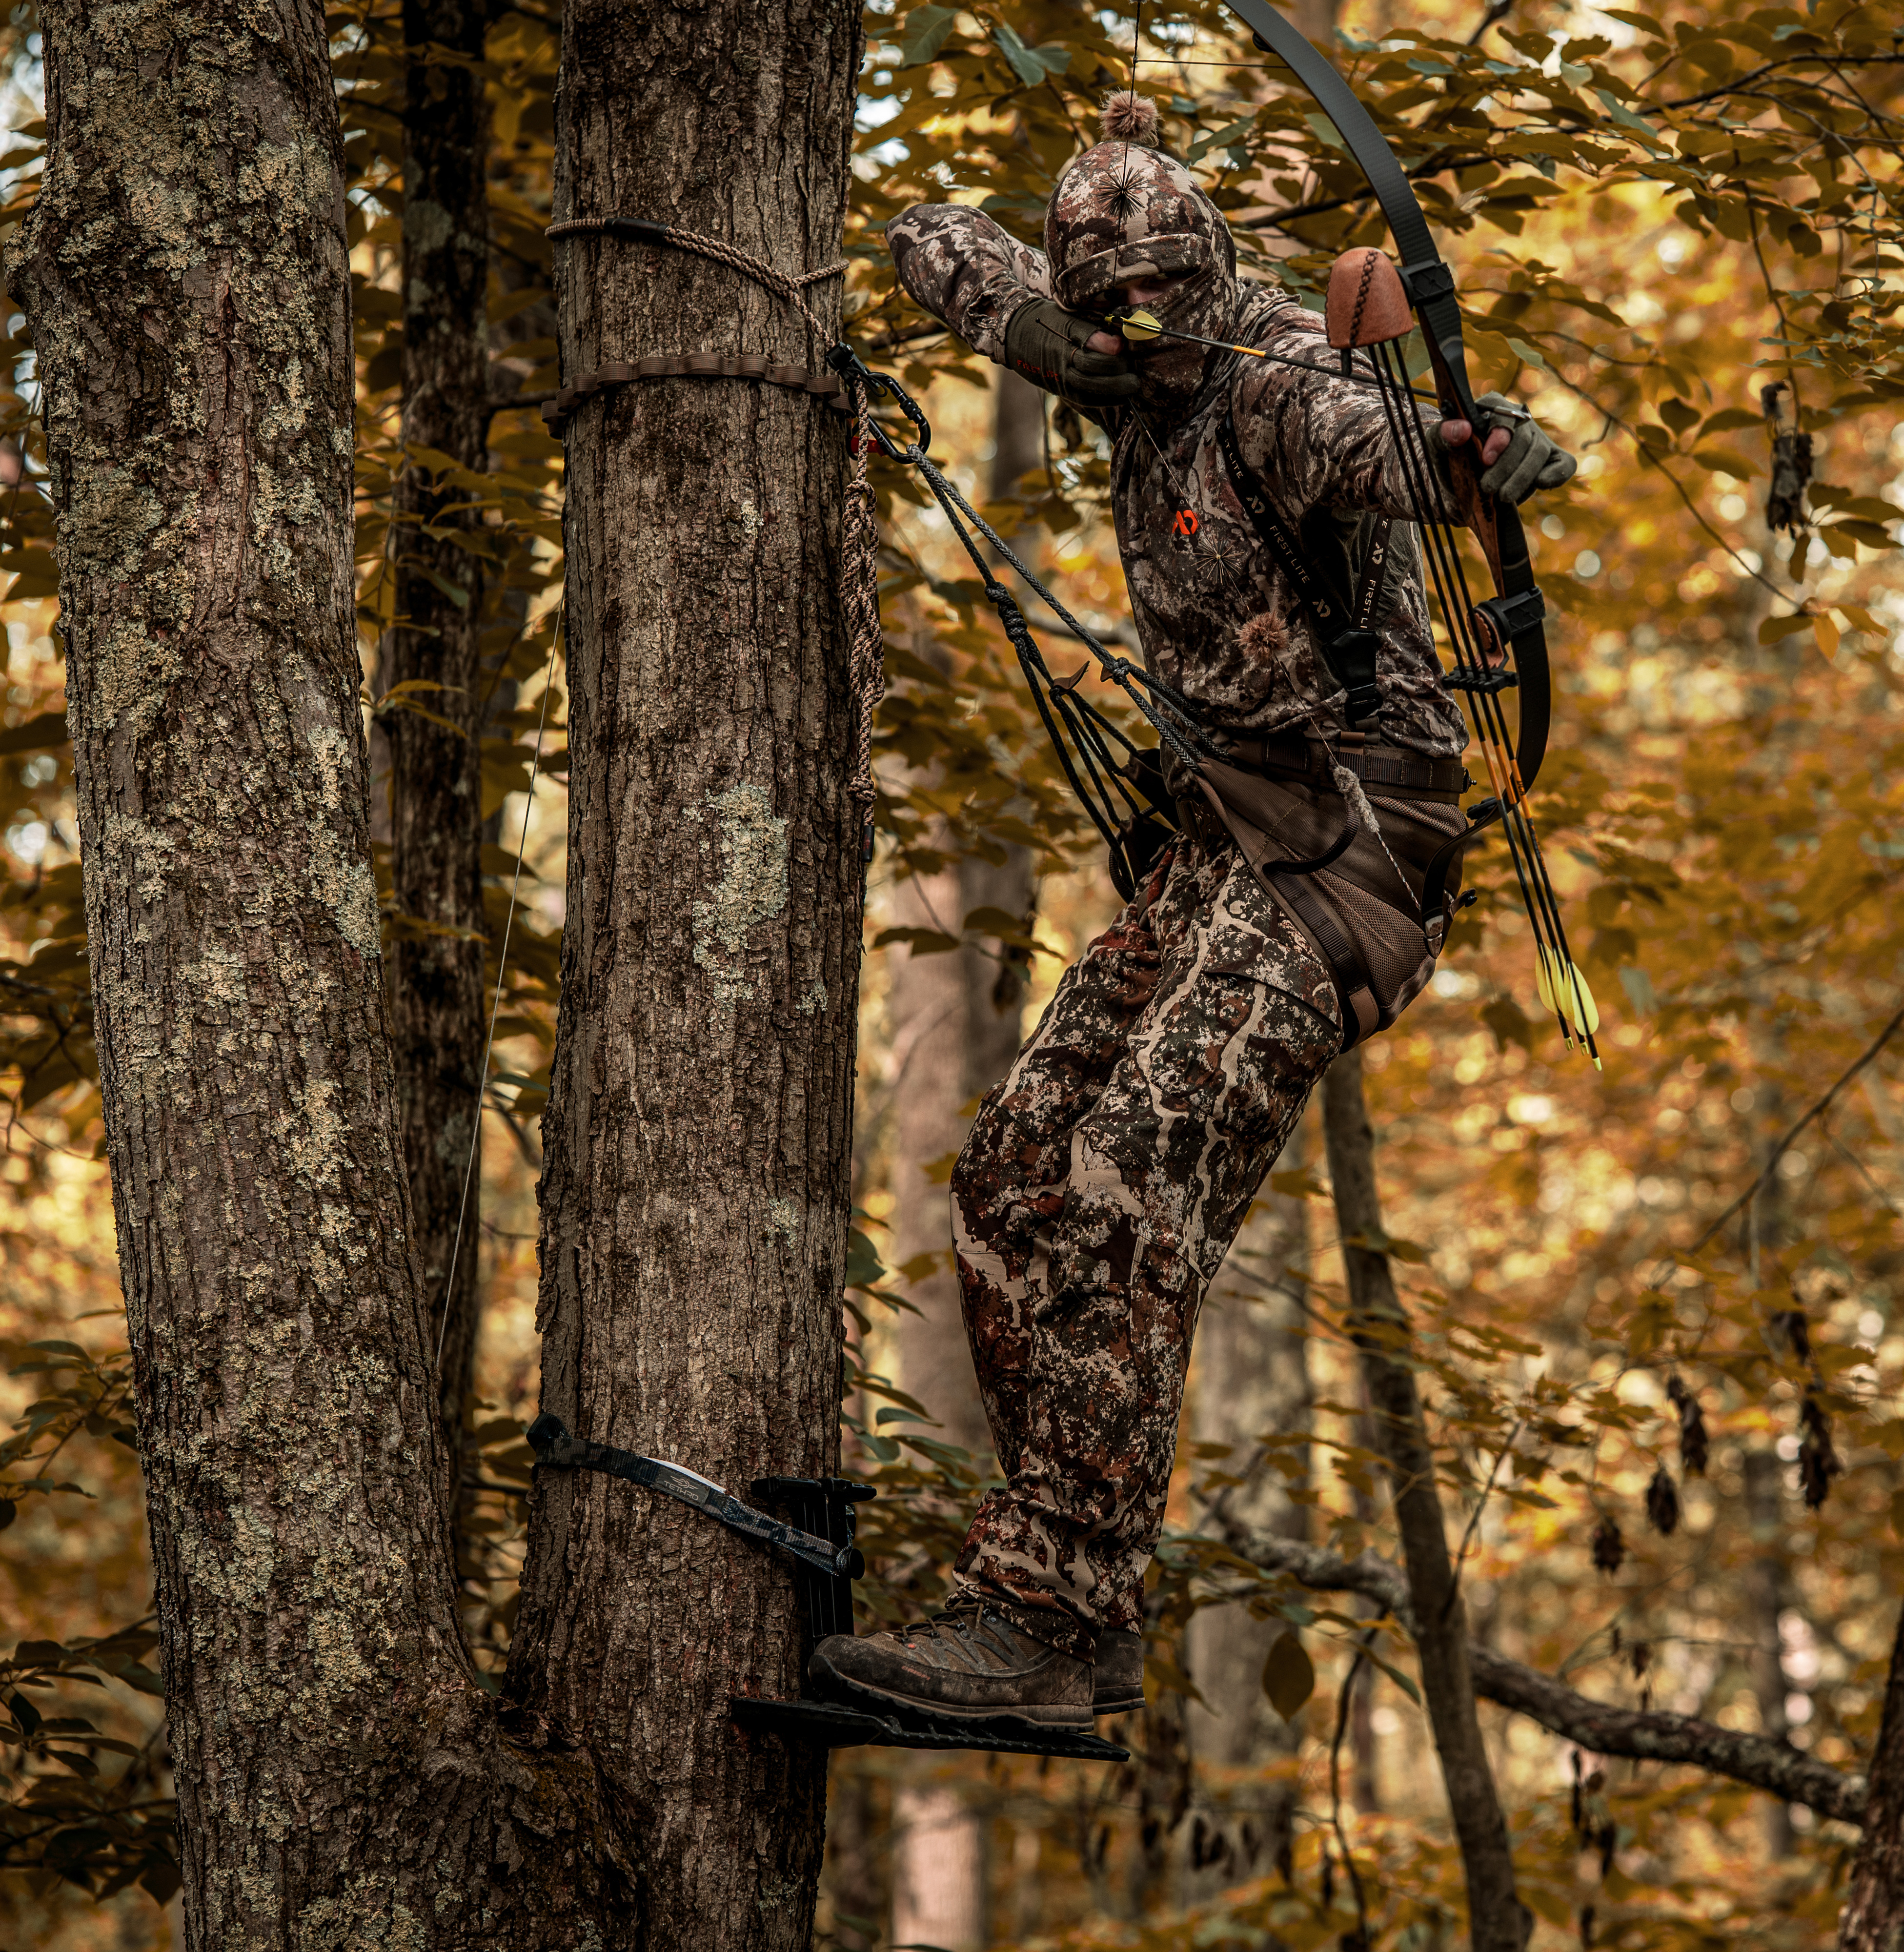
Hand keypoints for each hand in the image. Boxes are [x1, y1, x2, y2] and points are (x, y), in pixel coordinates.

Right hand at [1003, 298, 1139, 406]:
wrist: (1015, 336)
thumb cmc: (1047, 321)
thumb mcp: (1067, 314)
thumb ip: (1093, 327)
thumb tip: (1119, 343)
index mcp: (1064, 332)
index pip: (1090, 341)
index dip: (1111, 346)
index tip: (1123, 344)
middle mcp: (1062, 356)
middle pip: (1094, 367)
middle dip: (1119, 369)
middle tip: (1135, 369)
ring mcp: (1060, 375)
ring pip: (1091, 387)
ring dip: (1116, 388)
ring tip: (1132, 384)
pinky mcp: (1061, 388)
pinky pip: (1085, 399)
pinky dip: (1105, 400)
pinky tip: (1120, 397)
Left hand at [1439, 392, 1577, 503]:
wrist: (1459, 483)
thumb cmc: (1450, 459)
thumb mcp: (1437, 447)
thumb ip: (1442, 435)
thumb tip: (1462, 429)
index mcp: (1492, 407)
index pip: (1504, 416)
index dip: (1498, 437)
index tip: (1485, 459)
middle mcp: (1518, 420)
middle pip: (1523, 437)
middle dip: (1507, 465)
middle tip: (1488, 487)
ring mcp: (1535, 439)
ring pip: (1539, 453)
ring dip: (1522, 477)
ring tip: (1503, 497)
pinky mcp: (1547, 460)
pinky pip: (1563, 464)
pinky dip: (1557, 474)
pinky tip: (1543, 483)